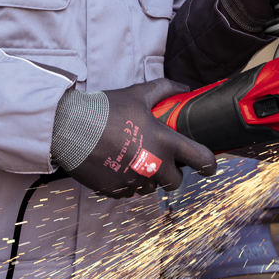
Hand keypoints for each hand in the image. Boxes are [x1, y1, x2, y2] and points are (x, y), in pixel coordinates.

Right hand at [51, 79, 216, 198]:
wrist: (69, 128)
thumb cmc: (106, 109)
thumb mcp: (137, 94)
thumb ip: (164, 89)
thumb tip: (184, 87)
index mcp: (165, 143)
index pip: (201, 160)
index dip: (209, 164)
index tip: (208, 165)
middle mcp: (154, 166)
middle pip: (176, 181)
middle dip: (171, 172)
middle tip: (159, 157)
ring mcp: (135, 182)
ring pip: (151, 187)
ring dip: (147, 176)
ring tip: (131, 157)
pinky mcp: (117, 191)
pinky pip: (129, 191)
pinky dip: (126, 180)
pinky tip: (115, 163)